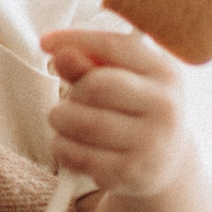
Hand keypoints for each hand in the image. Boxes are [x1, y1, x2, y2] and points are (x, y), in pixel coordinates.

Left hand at [39, 26, 192, 198]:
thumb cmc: (133, 110)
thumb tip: (62, 53)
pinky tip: (67, 144)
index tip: (44, 42)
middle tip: (70, 99)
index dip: (74, 39)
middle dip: (72, 90)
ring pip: (83, 122)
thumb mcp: (120, 79)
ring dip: (60, 119)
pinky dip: (62, 147)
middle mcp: (165, 105)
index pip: (114, 46)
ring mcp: (152, 142)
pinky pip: (78, 155)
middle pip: (96, 85)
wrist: (167, 164)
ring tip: (63, 121)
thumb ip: (89, 63)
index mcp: (165, 71)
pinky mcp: (132, 172)